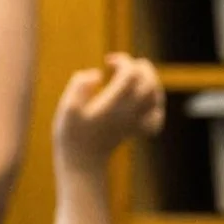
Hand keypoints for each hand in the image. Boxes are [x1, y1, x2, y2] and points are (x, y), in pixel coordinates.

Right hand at [53, 54, 164, 176]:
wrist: (83, 162)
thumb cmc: (71, 134)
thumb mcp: (67, 107)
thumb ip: (79, 85)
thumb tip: (98, 74)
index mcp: (113, 105)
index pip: (131, 74)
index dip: (123, 61)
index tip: (108, 61)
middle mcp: (129, 113)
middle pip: (149, 83)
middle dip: (140, 67)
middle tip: (122, 65)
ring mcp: (136, 122)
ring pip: (156, 97)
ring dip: (149, 80)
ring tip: (133, 76)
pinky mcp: (137, 130)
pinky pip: (157, 115)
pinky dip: (155, 103)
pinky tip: (141, 98)